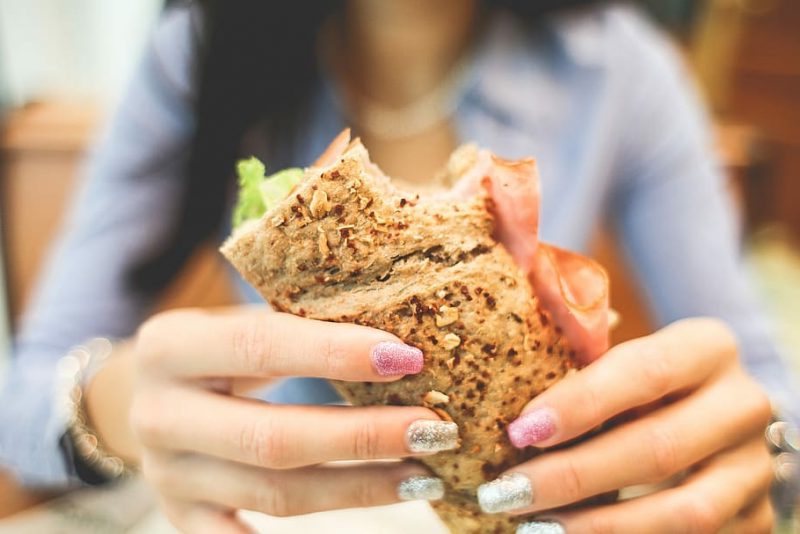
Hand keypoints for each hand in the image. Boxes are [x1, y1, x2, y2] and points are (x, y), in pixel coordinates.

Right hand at [131, 307, 455, 533]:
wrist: (142, 395)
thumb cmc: (216, 350)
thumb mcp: (237, 324)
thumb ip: (300, 325)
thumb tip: (400, 344)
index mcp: (171, 346)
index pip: (262, 346)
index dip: (336, 353)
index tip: (406, 358)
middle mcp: (159, 415)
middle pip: (273, 438)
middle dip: (364, 437)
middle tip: (433, 430)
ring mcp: (168, 476)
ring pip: (276, 495)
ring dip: (359, 488)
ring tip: (423, 475)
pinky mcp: (183, 517)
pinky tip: (372, 513)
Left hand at [476, 318, 773, 532]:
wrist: (712, 418)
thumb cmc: (642, 383)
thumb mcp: (620, 361)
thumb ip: (579, 366)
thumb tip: (510, 406)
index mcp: (707, 347)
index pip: (644, 371)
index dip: (580, 403)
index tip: (520, 432)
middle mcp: (742, 404)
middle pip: (658, 448)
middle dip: (573, 476)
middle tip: (506, 493)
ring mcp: (754, 467)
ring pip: (684, 511)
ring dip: (600, 527)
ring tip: (535, 528)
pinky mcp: (756, 516)